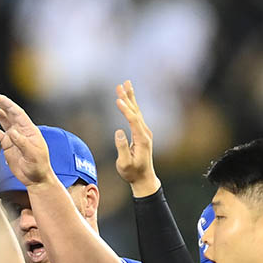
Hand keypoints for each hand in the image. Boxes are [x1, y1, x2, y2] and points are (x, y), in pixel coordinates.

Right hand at [0, 90, 53, 188]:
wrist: (35, 178)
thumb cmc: (38, 166)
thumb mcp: (33, 154)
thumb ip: (22, 142)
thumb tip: (12, 132)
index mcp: (29, 129)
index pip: (16, 112)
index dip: (6, 103)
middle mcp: (20, 130)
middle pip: (8, 113)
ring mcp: (13, 137)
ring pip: (1, 121)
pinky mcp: (7, 144)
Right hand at [113, 80, 160, 196]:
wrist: (144, 178)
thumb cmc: (132, 173)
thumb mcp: (124, 164)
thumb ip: (121, 148)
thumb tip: (118, 131)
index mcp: (141, 139)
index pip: (133, 120)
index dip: (125, 109)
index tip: (117, 100)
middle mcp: (145, 133)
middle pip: (136, 111)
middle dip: (128, 97)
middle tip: (121, 84)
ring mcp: (145, 132)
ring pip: (137, 111)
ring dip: (130, 97)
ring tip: (125, 84)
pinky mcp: (142, 133)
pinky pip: (136, 115)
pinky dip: (131, 105)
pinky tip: (128, 98)